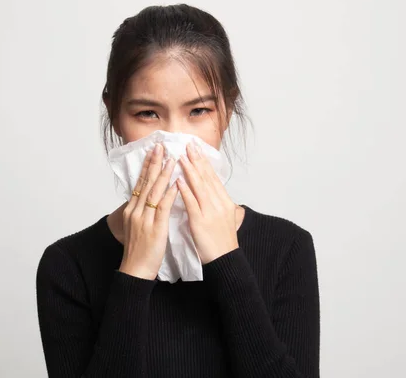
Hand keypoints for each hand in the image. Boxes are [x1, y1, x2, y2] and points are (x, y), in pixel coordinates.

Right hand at [119, 143, 178, 279]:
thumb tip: (146, 200)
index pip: (140, 183)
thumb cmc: (138, 251)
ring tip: (171, 159)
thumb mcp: (135, 227)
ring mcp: (144, 219)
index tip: (153, 151)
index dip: (147, 166)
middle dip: (154, 163)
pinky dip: (170, 194)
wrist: (134, 270)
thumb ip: (141, 212)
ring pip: (154, 192)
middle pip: (145, 183)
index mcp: (131, 210)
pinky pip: (163, 208)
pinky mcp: (154, 228)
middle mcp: (136, 211)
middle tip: (160, 146)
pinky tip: (176, 184)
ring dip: (163, 174)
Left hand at [177, 141, 238, 264]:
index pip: (213, 178)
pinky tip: (178, 180)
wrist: (225, 260)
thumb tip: (216, 192)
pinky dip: (185, 190)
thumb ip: (220, 204)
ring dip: (189, 170)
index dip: (204, 162)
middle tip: (188, 144)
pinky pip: (192, 202)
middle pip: (207, 177)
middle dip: (197, 160)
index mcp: (225, 202)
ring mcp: (210, 211)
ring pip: (199, 186)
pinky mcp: (200, 221)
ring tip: (181, 156)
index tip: (197, 149)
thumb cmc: (222, 242)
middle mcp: (219, 204)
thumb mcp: (226, 219)